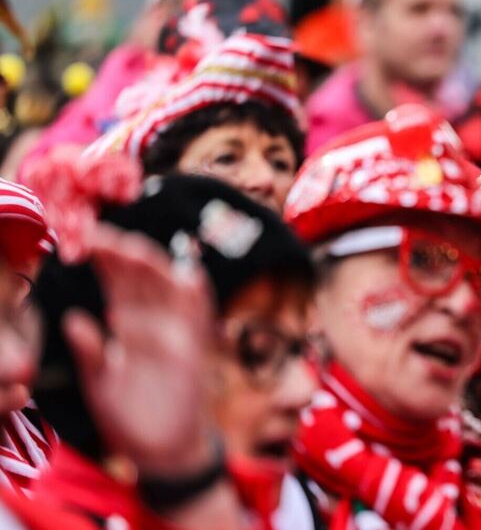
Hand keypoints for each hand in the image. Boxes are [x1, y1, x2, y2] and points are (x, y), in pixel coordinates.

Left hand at [64, 224, 216, 475]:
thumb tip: (73, 318)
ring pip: (170, 288)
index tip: (81, 241)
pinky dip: (198, 296)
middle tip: (98, 236)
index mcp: (130, 325)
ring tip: (131, 250)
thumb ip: (91, 351)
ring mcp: (177, 334)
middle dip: (123, 253)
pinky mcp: (193, 353)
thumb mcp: (101, 382)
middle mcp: (154, 323)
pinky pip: (200, 319)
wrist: (160, 453)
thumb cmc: (130, 417)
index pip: (119, 282)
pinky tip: (188, 276)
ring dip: (154, 268)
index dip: (104, 259)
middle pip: (143, 277)